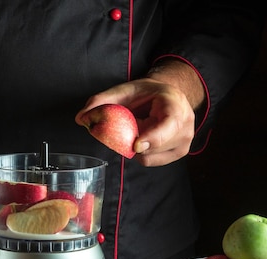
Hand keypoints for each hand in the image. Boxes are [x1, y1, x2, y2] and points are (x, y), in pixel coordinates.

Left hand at [75, 60, 204, 166]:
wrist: (168, 97)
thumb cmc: (147, 93)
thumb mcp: (125, 90)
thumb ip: (102, 101)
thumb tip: (81, 118)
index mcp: (175, 105)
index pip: (168, 126)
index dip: (153, 138)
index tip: (136, 144)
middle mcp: (185, 126)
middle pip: (153, 146)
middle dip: (133, 140)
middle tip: (129, 125)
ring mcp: (184, 142)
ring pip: (149, 157)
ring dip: (135, 147)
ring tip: (139, 129)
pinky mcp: (178, 153)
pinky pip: (150, 161)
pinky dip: (140, 152)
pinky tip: (142, 138)